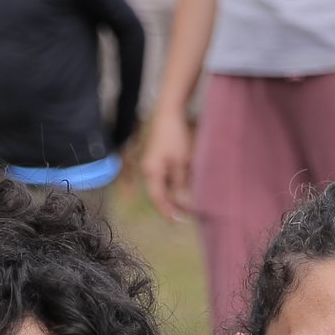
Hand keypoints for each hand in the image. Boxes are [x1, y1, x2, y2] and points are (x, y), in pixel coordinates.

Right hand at [141, 106, 193, 221]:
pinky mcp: (157, 158)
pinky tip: (183, 187)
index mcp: (151, 172)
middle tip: (184, 216)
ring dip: (173, 195)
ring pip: (162, 186)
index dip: (167, 211)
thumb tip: (182, 202)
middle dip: (171, 205)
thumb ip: (181, 183)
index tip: (177, 221)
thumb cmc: (175, 136)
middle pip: (159, 193)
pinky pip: (164, 177)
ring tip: (186, 204)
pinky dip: (173, 184)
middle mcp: (148, 170)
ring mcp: (152, 164)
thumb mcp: (182, 162)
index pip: (158, 198)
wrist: (169, 113)